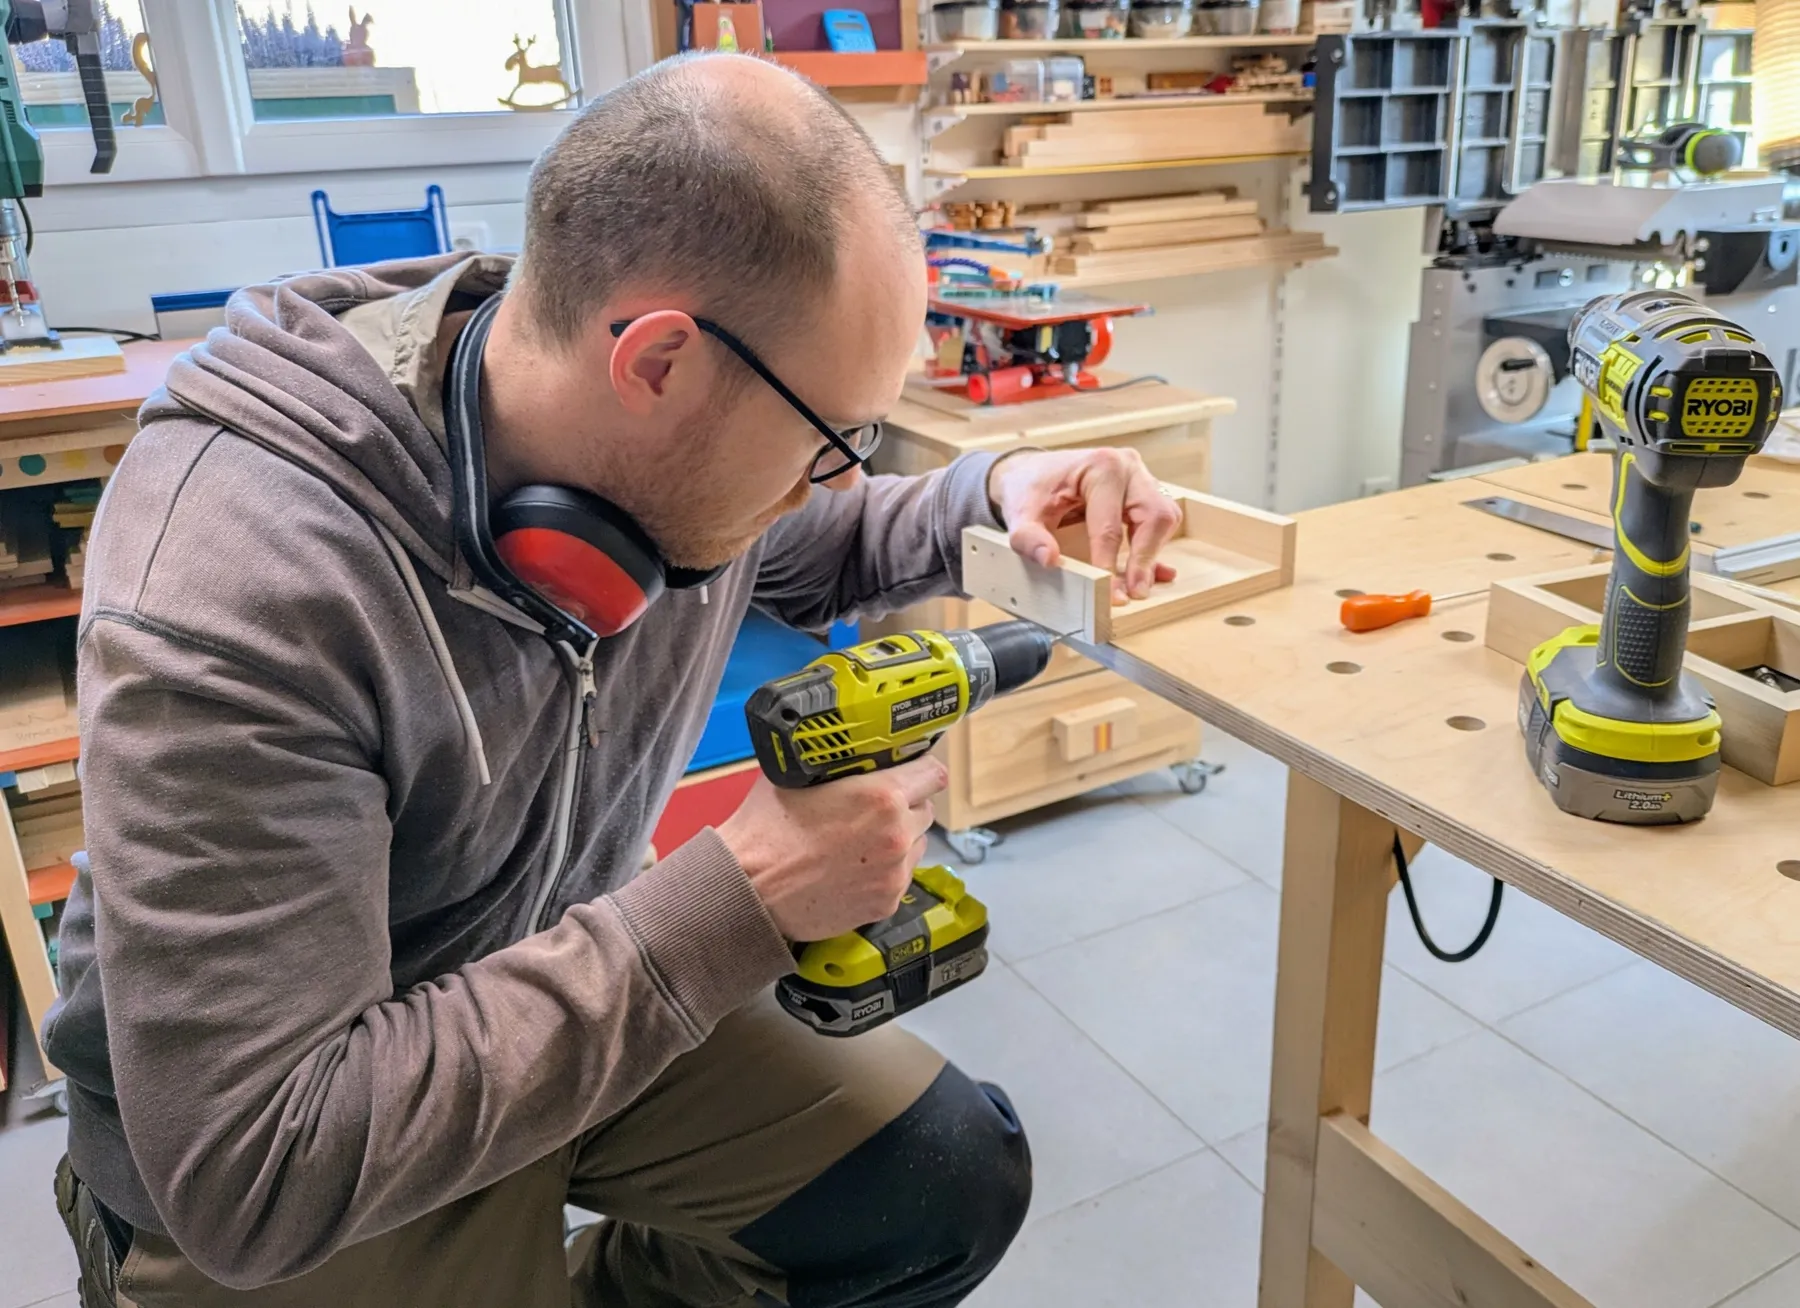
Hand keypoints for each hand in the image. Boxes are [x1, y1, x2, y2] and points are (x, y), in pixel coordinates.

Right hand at [718, 756, 946, 941]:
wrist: (748, 889)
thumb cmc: (765, 832)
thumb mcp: (796, 775)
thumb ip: (835, 763)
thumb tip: (847, 751)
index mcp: (882, 797)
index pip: (932, 773)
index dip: (920, 769)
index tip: (911, 771)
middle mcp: (896, 835)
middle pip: (924, 810)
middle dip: (905, 805)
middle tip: (874, 807)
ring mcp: (894, 873)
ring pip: (916, 844)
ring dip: (899, 838)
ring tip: (861, 840)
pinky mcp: (885, 903)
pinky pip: (900, 876)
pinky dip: (885, 869)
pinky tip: (854, 866)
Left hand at [987, 447, 1180, 602]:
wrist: (1032, 470)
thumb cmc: (1029, 489)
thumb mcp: (1020, 514)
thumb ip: (1028, 538)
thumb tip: (1048, 559)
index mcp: (1100, 467)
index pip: (1110, 526)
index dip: (1109, 564)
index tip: (1109, 595)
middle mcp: (1127, 467)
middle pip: (1154, 516)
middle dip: (1145, 558)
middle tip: (1135, 593)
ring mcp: (1140, 476)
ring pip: (1163, 517)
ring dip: (1152, 552)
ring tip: (1136, 584)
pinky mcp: (1144, 489)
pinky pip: (1160, 519)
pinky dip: (1156, 547)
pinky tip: (1156, 573)